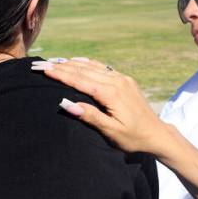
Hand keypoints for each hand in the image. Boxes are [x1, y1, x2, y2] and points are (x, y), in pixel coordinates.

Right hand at [32, 57, 172, 155]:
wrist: (157, 134)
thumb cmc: (133, 138)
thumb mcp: (111, 131)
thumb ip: (90, 116)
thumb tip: (66, 104)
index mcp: (111, 94)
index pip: (80, 80)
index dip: (60, 74)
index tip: (43, 69)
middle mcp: (116, 81)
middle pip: (83, 70)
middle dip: (60, 66)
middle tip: (40, 64)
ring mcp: (122, 79)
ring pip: (91, 67)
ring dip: (71, 63)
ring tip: (53, 61)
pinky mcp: (125, 80)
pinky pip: (102, 67)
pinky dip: (86, 63)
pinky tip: (76, 60)